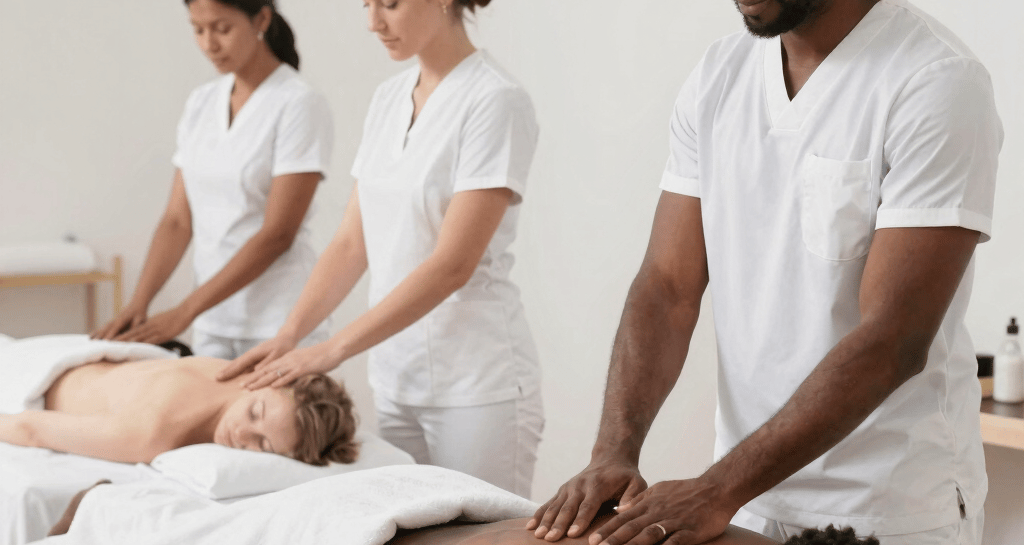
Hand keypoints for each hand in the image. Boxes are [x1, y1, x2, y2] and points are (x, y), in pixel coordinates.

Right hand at [91, 304, 146, 339]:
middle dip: (100, 335)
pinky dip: (96, 332)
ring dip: (96, 334)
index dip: (111, 334)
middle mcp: (116, 320)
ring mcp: (113, 321)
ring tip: (89, 341)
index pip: (116, 327)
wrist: (137, 304)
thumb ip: (136, 326)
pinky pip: (103, 328)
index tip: (106, 341)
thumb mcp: (141, 320)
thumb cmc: (140, 313)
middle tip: (93, 343)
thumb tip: (132, 333)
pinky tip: (90, 337)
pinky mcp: (112, 322)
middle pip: (107, 328)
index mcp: (123, 319)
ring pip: (103, 328)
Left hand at [112, 306, 191, 344]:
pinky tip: (134, 348)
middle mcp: (149, 327)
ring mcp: (154, 330)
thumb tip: (149, 335)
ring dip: (126, 342)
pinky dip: (141, 344)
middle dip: (118, 339)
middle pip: (131, 334)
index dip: (120, 335)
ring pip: (137, 337)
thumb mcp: (162, 322)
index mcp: (148, 324)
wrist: (185, 311)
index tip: (110, 340)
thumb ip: (154, 328)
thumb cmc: (175, 317)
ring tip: (114, 346)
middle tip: (106, 344)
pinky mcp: (162, 334)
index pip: (132, 330)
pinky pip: (149, 340)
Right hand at [216, 336, 297, 381]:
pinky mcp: (255, 357)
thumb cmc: (283, 348)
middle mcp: (251, 354)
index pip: (240, 364)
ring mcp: (252, 355)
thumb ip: (266, 363)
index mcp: (255, 353)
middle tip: (216, 378)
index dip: (230, 371)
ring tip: (220, 376)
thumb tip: (255, 370)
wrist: (285, 339)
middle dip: (226, 370)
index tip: (220, 377)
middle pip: (236, 363)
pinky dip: (237, 367)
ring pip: (239, 363)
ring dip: (230, 369)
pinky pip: (244, 363)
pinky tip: (232, 372)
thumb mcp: (277, 356)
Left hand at [241, 341, 340, 389]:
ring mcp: (295, 364)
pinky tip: (272, 386)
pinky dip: (280, 381)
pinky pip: (289, 375)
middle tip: (241, 386)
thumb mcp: (304, 363)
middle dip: (253, 379)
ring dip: (261, 381)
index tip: (245, 382)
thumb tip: (289, 380)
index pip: (268, 368)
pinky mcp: (303, 368)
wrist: (333, 349)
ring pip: (274, 373)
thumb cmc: (321, 358)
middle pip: (267, 370)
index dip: (256, 375)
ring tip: (250, 388)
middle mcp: (288, 360)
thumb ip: (295, 370)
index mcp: (287, 359)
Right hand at [527, 459, 646, 540]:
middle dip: (558, 524)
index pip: (588, 505)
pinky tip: (530, 527)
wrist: (610, 459)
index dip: (580, 520)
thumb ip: (633, 496)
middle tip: (551, 539)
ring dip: (545, 521)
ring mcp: (568, 488)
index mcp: (597, 485)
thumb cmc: (625, 476)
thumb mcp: (637, 482)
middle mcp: (579, 486)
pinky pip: (548, 504)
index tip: (574, 534)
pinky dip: (538, 515)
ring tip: (538, 535)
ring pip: (555, 506)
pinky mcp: (562, 491)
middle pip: (568, 508)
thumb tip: (625, 509)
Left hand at [586, 477, 735, 544]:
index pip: (624, 518)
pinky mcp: (690, 531)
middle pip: (632, 527)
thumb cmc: (686, 491)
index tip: (592, 539)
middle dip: (613, 539)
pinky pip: (675, 542)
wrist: (716, 488)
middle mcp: (658, 511)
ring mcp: (674, 521)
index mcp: (650, 503)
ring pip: (649, 534)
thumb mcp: (659, 489)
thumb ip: (639, 499)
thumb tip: (620, 508)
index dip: (608, 529)